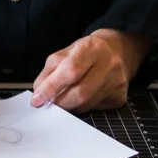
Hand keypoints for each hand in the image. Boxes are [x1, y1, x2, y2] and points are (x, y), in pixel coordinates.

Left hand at [30, 28, 149, 111]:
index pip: (71, 70)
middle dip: (59, 102)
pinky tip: (81, 98)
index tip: (38, 99)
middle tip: (48, 104)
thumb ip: (49, 72)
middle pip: (80, 92)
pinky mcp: (119, 97)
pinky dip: (82, 107)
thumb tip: (39, 93)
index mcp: (92, 47)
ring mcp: (116, 82)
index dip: (52, 87)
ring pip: (86, 104)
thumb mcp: (65, 53)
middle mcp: (108, 64)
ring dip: (70, 106)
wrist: (117, 51)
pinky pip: (94, 109)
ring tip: (65, 98)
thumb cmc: (87, 52)